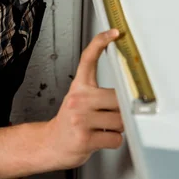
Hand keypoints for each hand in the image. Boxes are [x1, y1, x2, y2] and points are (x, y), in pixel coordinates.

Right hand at [47, 30, 123, 168]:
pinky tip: (99, 139)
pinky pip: (115, 138)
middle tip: (109, 116)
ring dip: (117, 128)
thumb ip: (99, 93)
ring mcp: (80, 120)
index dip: (101, 43)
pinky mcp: (84, 138)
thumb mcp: (78, 100)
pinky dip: (112, 141)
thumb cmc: (70, 123)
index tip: (114, 33)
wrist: (49, 145)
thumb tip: (128, 93)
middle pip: (118, 98)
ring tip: (102, 128)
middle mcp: (78, 100)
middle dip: (121, 111)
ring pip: (120, 121)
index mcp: (78, 88)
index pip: (88, 59)